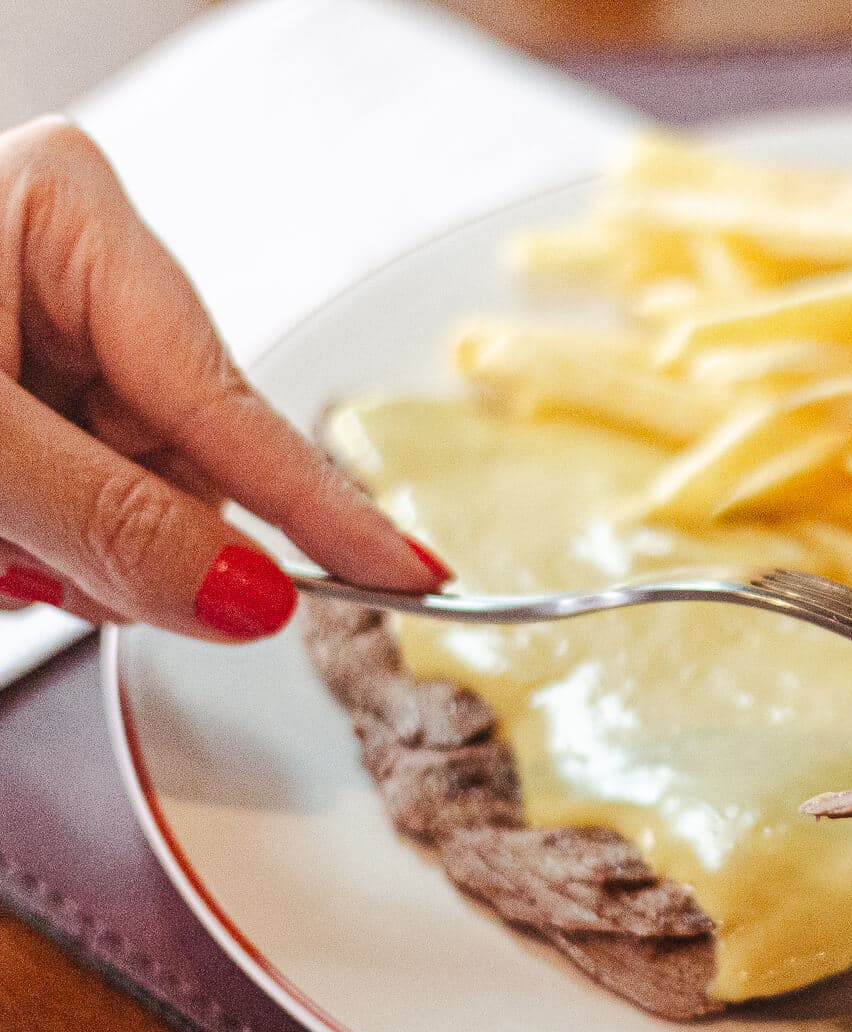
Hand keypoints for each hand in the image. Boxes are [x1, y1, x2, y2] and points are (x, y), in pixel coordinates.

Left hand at [0, 116, 444, 637]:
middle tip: (29, 556)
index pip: (230, 401)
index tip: (410, 573)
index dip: (320, 507)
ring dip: (61, 544)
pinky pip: (76, 486)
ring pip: (126, 486)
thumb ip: (108, 521)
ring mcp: (37, 310)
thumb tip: (249, 596)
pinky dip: (29, 532)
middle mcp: (65, 254)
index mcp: (67, 214)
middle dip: (119, 534)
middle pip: (175, 455)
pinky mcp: (11, 366)